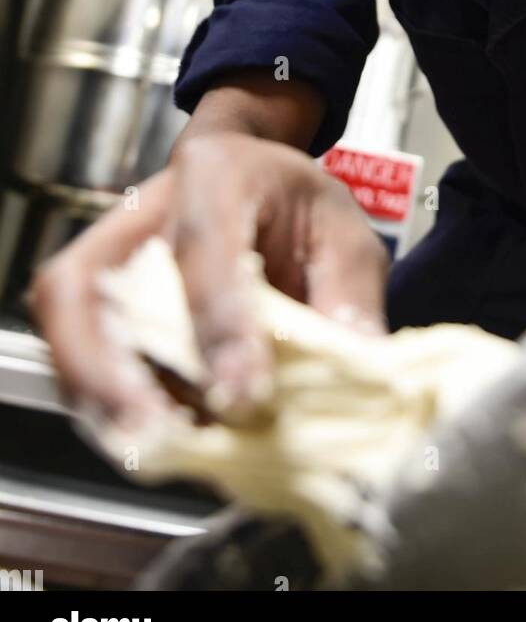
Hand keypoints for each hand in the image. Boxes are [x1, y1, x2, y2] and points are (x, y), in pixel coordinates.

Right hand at [27, 134, 388, 433]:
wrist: (251, 172)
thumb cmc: (292, 200)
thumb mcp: (344, 234)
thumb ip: (350, 300)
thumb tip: (361, 378)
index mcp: (216, 175)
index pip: (204, 247)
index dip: (218, 323)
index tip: (242, 396)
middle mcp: (143, 210)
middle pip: (88, 285)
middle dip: (108, 370)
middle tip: (158, 435)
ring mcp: (107, 251)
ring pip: (68, 323)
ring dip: (100, 394)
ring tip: (154, 450)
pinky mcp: (96, 293)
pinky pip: (76, 348)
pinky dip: (106, 398)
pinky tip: (151, 437)